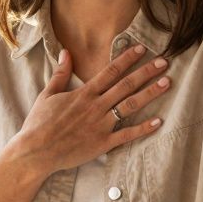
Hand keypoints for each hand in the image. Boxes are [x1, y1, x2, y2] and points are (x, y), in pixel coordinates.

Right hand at [5, 44, 170, 175]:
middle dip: (146, 72)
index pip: (110, 71)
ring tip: (166, 83)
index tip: (142, 49)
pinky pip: (126, 135)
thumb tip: (65, 51)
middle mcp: (95, 106)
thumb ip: (60, 74)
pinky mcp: (102, 144)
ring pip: (130, 106)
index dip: (127, 59)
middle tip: (164, 62)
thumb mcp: (47, 94)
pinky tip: (159, 121)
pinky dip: (143, 128)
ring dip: (150, 93)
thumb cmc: (39, 123)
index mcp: (83, 93)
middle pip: (126, 85)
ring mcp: (101, 125)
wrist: (35, 151)